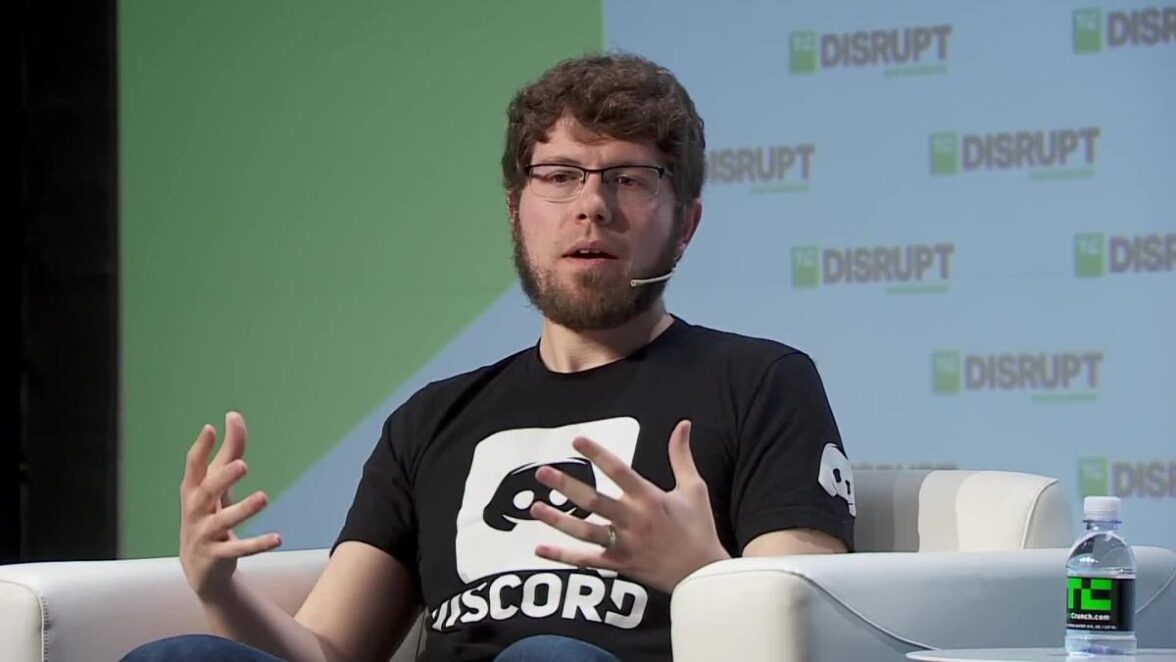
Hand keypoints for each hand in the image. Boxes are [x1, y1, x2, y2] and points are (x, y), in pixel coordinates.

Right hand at [179, 411, 281, 599]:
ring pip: (222, 522)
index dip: (201, 448)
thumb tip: (234, 415)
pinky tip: (278, 538)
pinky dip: (257, 544)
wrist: (199, 568)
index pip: (193, 467)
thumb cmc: (209, 514)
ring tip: (263, 497)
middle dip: (223, 478)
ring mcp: (204, 535)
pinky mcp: (217, 556)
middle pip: (205, 493)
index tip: (211, 428)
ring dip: (242, 510)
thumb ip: (229, 452)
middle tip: (243, 464)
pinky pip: (238, 550)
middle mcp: (194, 512)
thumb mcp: (217, 485)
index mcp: (192, 492)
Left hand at [529, 420, 729, 592]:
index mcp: (650, 499)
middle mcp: (634, 521)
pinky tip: (540, 549)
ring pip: (585, 531)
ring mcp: (624, 544)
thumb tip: (683, 424)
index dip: (597, 454)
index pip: (619, 471)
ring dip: (558, 520)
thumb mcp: (694, 488)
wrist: (702, 573)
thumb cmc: (699, 528)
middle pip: (594, 501)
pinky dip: (562, 556)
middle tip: (542, 473)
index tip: (577, 439)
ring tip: (535, 507)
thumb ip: (681, 456)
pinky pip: (586, 560)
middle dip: (566, 486)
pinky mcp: (619, 564)